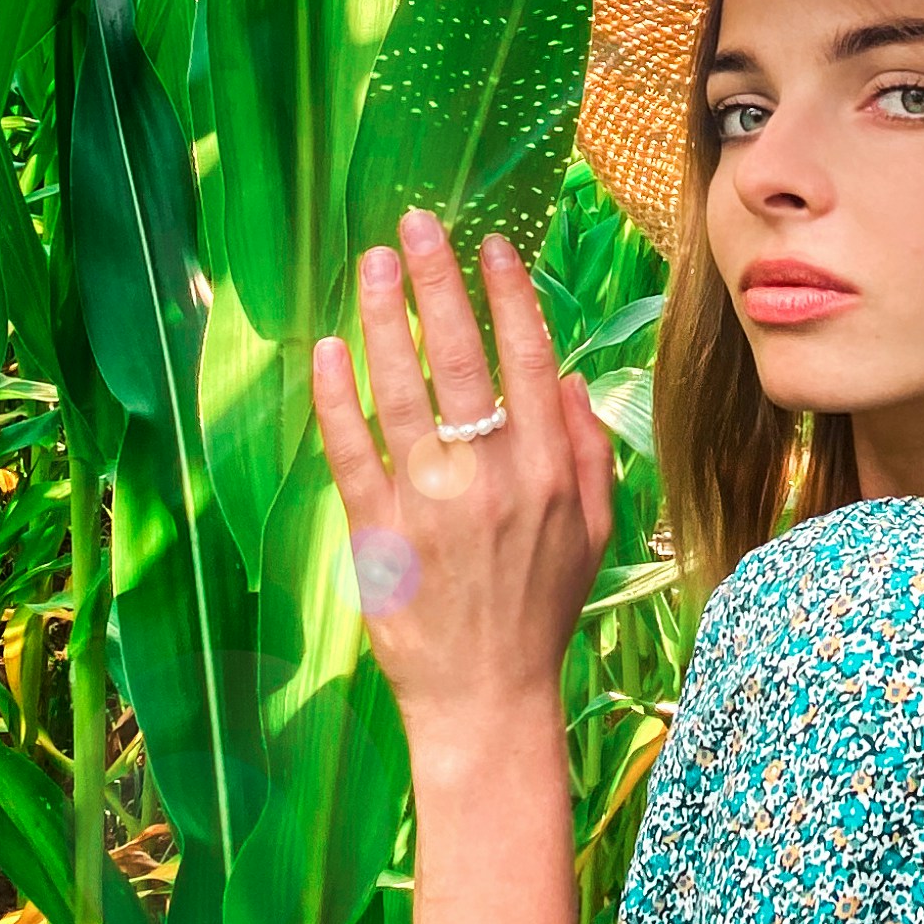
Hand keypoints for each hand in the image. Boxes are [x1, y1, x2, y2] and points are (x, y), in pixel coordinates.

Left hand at [313, 217, 614, 752]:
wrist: (488, 698)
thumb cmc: (540, 612)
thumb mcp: (594, 532)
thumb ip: (585, 451)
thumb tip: (565, 379)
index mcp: (548, 470)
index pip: (529, 360)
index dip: (508, 295)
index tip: (489, 244)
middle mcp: (494, 477)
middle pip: (465, 358)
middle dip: (439, 282)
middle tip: (414, 225)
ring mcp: (433, 503)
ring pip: (405, 390)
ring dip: (387, 318)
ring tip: (371, 265)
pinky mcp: (380, 532)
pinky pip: (353, 449)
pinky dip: (338, 397)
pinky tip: (329, 349)